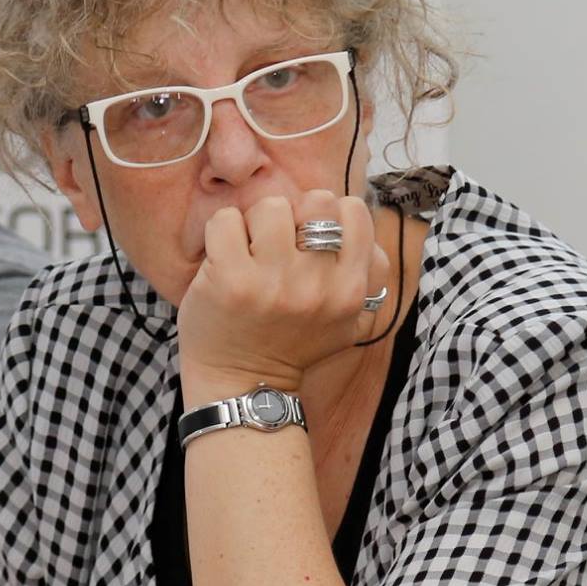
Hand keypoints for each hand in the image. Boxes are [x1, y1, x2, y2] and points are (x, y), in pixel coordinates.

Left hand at [176, 191, 392, 397]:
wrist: (240, 385)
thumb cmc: (290, 343)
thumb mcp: (345, 321)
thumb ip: (364, 274)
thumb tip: (356, 218)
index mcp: (350, 291)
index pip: (355, 213)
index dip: (329, 216)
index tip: (309, 239)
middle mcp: (317, 286)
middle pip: (317, 201)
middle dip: (294, 213)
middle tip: (277, 242)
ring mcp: (273, 282)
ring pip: (271, 206)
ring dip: (255, 222)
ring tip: (249, 251)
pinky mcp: (230, 279)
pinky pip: (227, 220)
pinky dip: (222, 231)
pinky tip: (223, 256)